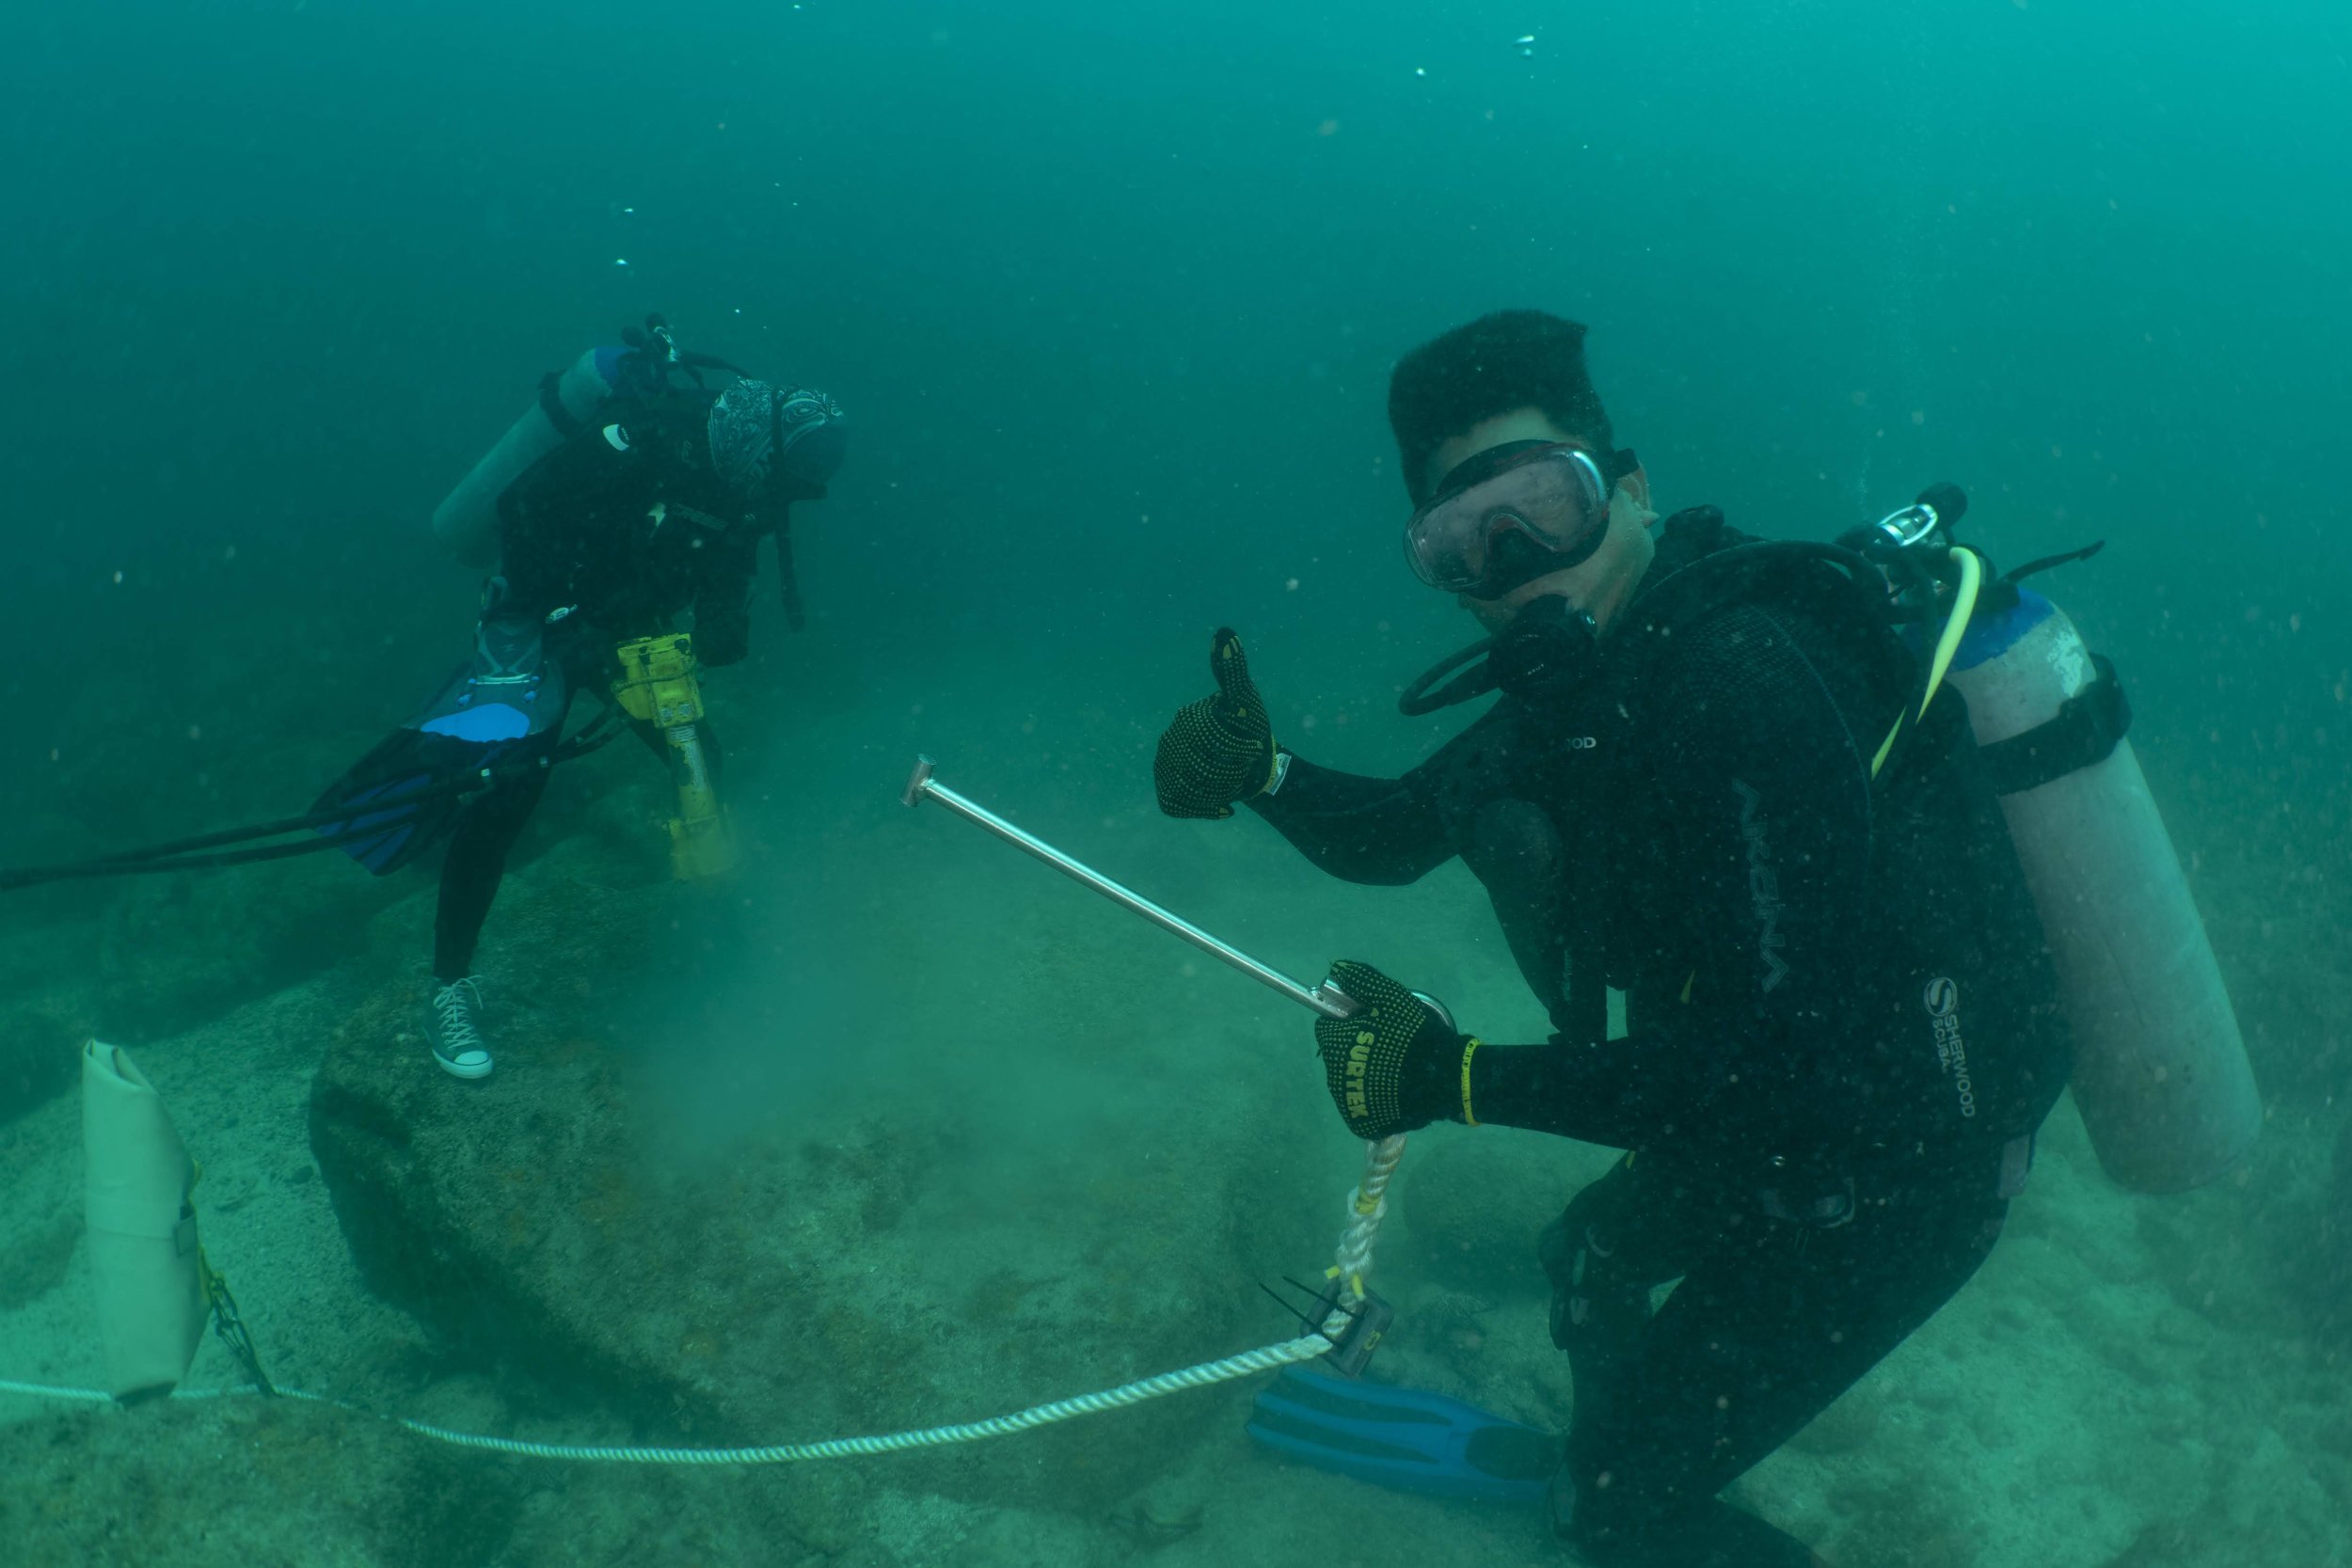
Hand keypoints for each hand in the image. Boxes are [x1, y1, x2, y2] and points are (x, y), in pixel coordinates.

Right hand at [1153, 628, 1279, 818]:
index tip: (1255, 749)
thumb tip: (1224, 634)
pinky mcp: (1166, 794)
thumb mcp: (1245, 700)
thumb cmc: (1250, 730)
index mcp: (1186, 718)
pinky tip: (1225, 806)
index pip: (1209, 737)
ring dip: (1220, 790)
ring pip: (1189, 789)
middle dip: (1229, 771)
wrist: (1252, 768)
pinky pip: (1179, 805)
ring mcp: (1163, 768)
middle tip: (1245, 768)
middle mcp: (1167, 741)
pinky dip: (1205, 809)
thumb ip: (1233, 670)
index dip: (1236, 747)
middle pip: (1199, 767)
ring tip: (1236, 783)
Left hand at [1314, 960, 1472, 1139]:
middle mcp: (1334, 1074)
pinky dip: (1371, 1097)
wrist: (1446, 1078)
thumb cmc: (1415, 1035)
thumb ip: (1361, 980)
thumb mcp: (1391, 997)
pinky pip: (1359, 1105)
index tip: (1371, 1024)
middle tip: (1386, 1046)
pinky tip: (1392, 1090)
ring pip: (1347, 1079)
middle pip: (1337, 1054)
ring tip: (1393, 1070)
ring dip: (1362, 1072)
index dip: (1348, 1022)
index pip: (1327, 1027)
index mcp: (1335, 1043)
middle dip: (1353, 1047)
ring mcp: (1347, 1102)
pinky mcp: (1361, 1122)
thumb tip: (1336, 969)